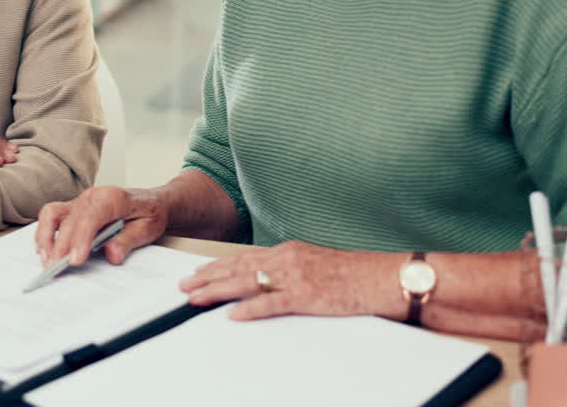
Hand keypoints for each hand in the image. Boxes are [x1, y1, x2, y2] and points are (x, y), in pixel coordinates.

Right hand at [35, 186, 167, 267]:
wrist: (151, 203)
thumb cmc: (149, 214)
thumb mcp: (148, 228)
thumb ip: (128, 240)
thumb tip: (111, 253)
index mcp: (112, 197)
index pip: (91, 216)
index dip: (80, 239)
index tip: (75, 260)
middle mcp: (92, 196)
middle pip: (69, 220)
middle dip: (60, 246)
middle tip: (56, 269)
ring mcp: (79, 202)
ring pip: (52, 214)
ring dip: (45, 238)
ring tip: (46, 261)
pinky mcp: (72, 210)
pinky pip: (51, 216)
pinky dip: (44, 233)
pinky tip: (44, 251)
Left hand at [179, 241, 404, 320]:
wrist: (383, 277)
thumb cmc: (354, 274)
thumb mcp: (315, 264)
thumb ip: (290, 268)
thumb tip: (267, 278)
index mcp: (288, 251)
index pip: (243, 257)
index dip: (216, 266)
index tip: (196, 273)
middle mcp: (287, 259)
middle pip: (237, 267)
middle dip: (207, 277)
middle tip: (184, 286)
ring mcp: (296, 277)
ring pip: (247, 282)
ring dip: (218, 290)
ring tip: (196, 297)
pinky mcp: (307, 296)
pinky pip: (272, 303)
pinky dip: (250, 309)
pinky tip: (232, 315)